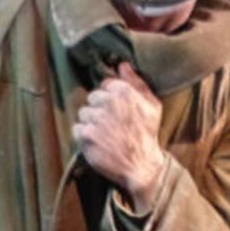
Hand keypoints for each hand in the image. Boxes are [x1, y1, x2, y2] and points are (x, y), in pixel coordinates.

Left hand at [72, 62, 165, 208]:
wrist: (142, 165)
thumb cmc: (147, 134)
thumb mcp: (152, 105)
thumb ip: (137, 83)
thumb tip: (123, 65)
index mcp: (124, 91)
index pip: (105, 86)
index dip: (111, 99)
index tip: (118, 112)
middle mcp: (109, 102)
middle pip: (92, 99)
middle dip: (99, 110)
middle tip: (112, 125)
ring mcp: (96, 118)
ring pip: (84, 113)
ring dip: (91, 123)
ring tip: (105, 135)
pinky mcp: (86, 135)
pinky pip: (77, 129)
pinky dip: (84, 137)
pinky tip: (97, 143)